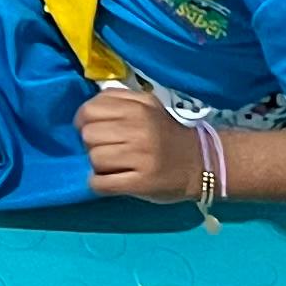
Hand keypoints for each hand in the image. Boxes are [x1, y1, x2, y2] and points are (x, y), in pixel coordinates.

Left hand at [78, 89, 202, 204]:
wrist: (200, 163)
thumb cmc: (165, 134)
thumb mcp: (147, 106)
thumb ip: (118, 101)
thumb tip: (85, 113)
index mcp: (138, 107)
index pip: (89, 111)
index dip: (84, 122)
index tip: (94, 130)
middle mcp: (139, 129)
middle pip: (89, 136)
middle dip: (92, 144)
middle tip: (106, 149)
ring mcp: (141, 157)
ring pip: (94, 159)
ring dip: (98, 165)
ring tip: (113, 165)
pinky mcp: (141, 182)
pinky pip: (101, 183)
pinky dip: (99, 183)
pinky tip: (110, 180)